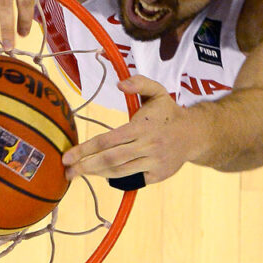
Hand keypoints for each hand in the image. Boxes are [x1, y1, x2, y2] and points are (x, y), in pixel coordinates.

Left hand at [61, 75, 202, 185]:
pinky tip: (101, 173)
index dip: (85, 149)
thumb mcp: (157, 91)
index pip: (108, 140)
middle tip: (67, 171)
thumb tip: (119, 83)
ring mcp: (154, 163)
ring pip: (119, 172)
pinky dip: (115, 177)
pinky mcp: (158, 175)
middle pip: (111, 159)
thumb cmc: (168, 112)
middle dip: (86, 166)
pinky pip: (132, 179)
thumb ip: (139, 83)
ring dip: (97, 173)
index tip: (68, 155)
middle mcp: (148, 147)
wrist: (195, 134)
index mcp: (143, 127)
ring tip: (79, 173)